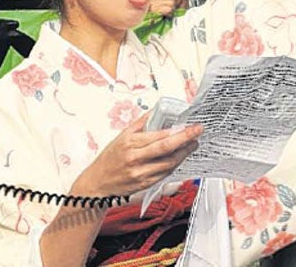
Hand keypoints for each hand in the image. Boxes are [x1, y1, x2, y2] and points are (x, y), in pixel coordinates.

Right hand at [81, 114, 202, 197]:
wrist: (97, 184)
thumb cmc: (109, 158)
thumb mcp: (121, 136)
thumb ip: (141, 123)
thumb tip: (157, 110)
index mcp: (130, 143)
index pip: (159, 136)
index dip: (178, 131)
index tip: (191, 125)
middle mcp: (135, 159)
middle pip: (166, 149)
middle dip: (186, 140)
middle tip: (198, 132)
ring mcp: (140, 174)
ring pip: (169, 163)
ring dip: (184, 153)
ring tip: (193, 144)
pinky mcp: (144, 185)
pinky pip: (164, 174)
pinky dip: (175, 164)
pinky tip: (180, 157)